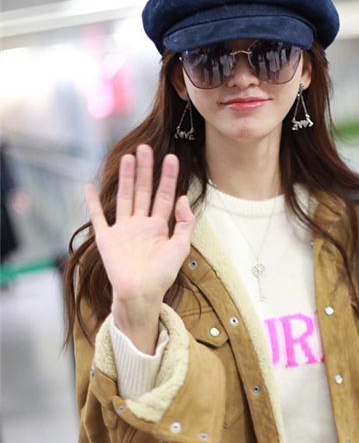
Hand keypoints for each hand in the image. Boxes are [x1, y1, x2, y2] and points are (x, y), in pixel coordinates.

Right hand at [85, 144, 194, 351]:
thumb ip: (184, 222)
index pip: (164, 196)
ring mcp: (122, 230)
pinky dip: (93, 203)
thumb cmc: (162, 275)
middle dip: (145, 170)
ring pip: (124, 197)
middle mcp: (140, 225)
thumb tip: (182, 198)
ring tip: (127, 157)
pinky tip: (89, 186)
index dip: (168, 177)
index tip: (171, 158)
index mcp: (159, 227)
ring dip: (125, 178)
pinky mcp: (106, 238)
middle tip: (145, 148)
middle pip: (143, 191)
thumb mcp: (181, 247)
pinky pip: (98, 217)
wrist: (140, 294)